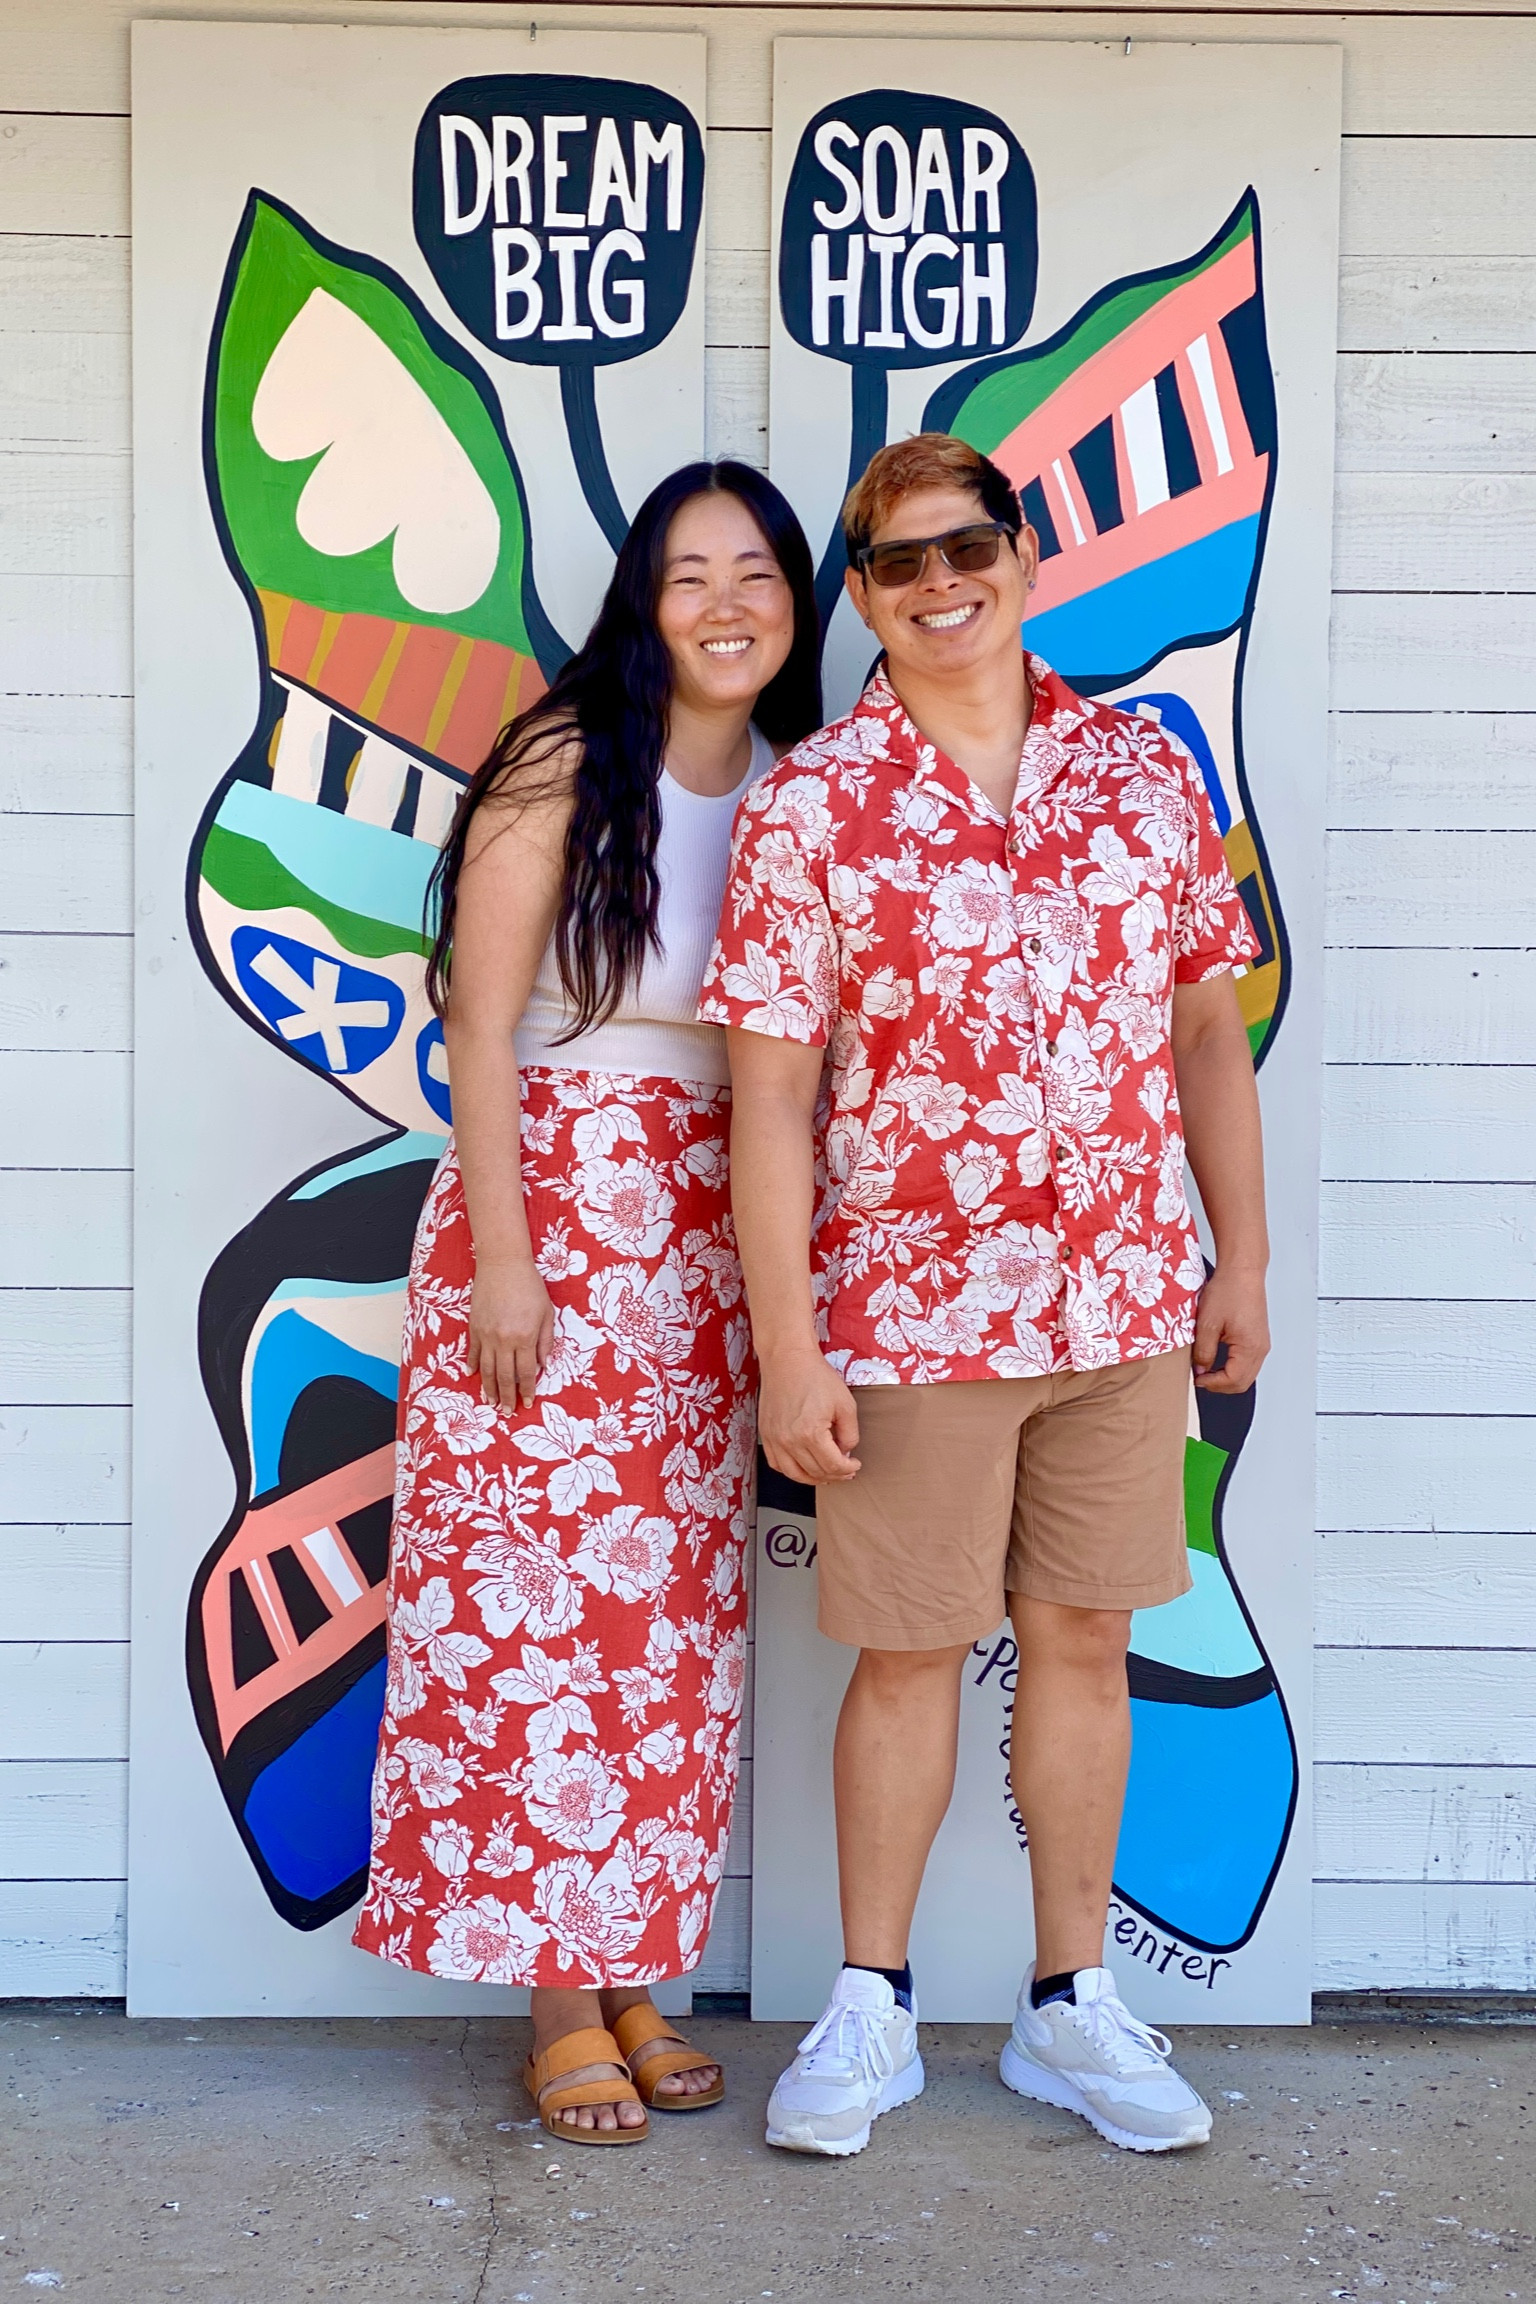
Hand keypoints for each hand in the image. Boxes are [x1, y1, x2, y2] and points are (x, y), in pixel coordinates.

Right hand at [468, 1258, 555, 1410]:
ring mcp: (486, 1335)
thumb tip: (544, 1365)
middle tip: (507, 1411)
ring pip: (487, 1369)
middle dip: (507, 1396)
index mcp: (525, 1337)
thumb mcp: (547, 1312)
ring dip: (489, 1388)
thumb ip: (546, 1341)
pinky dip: (473, 1365)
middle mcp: (504, 1340)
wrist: (503, 1264)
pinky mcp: (474, 1327)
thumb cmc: (530, 1286)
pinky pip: (473, 1352)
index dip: (527, 1390)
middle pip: (505, 1376)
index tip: (527, 1403)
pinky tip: (474, 1375)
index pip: (527, 1372)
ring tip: (491, 1402)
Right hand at [758, 1347, 861, 1483]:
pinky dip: (792, 1471)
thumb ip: (850, 1434)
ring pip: (795, 1474)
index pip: (833, 1466)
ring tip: (827, 1474)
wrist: (788, 1359)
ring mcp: (774, 1440)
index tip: (855, 1465)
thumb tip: (846, 1453)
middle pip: (815, 1473)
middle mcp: (789, 1441)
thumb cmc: (816, 1377)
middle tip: (845, 1471)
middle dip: (835, 1475)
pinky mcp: (766, 1435)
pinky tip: (804, 1467)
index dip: (848, 1469)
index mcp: (810, 1433)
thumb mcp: (845, 1404)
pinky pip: (777, 1464)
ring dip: (814, 1478)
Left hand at [1193, 1263, 1269, 1392]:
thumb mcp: (1207, 1324)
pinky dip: (1233, 1367)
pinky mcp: (1258, 1338)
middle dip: (1220, 1385)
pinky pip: (1248, 1363)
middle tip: (1201, 1378)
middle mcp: (1260, 1348)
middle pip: (1242, 1383)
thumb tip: (1200, 1369)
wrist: (1242, 1271)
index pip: (1233, 1380)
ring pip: (1246, 1375)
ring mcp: (1261, 1344)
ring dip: (1227, 1377)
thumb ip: (1203, 1351)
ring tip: (1207, 1369)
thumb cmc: (1229, 1290)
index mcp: (1250, 1347)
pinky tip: (1218, 1360)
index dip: (1212, 1384)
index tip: (1197, 1379)